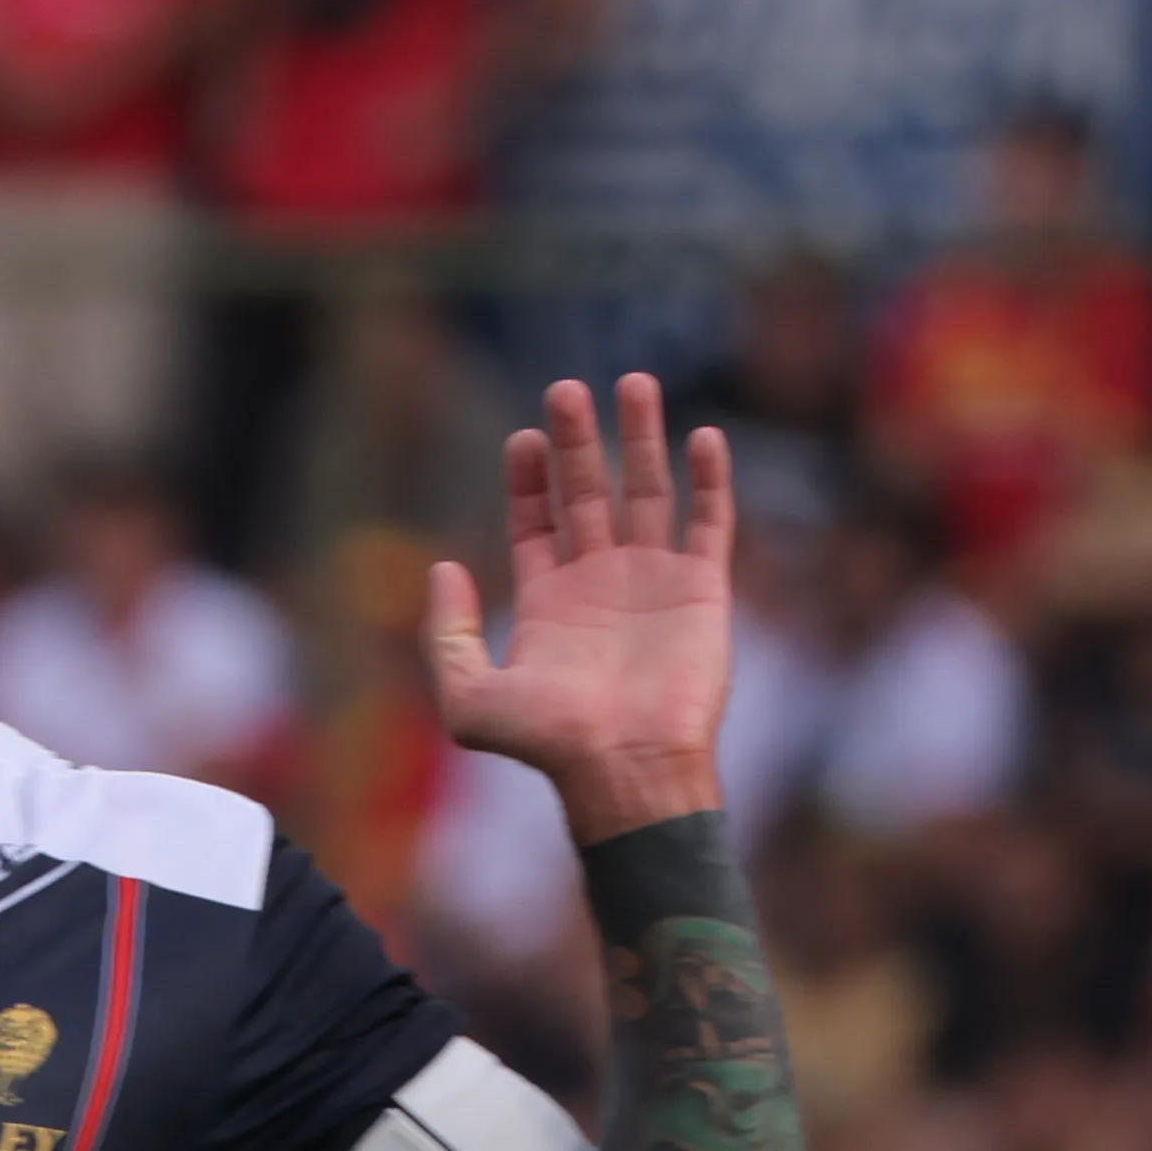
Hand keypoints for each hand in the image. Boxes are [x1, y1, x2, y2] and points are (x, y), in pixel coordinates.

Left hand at [431, 373, 730, 839]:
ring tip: (632, 385)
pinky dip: (708, 479)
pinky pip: (710, 522)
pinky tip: (700, 436)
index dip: (526, 478)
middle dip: (577, 441)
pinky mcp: (702, 589)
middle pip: (587, 492)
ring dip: (641, 438)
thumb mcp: (468, 696)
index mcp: (548, 600)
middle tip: (565, 389)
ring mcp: (654, 581)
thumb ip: (446, 633)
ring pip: (647, 492)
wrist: (625, 766)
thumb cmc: (547, 742)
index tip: (522, 435)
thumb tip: (442, 567)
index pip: (535, 522)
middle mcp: (600, 582)